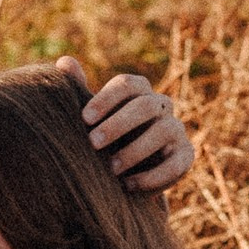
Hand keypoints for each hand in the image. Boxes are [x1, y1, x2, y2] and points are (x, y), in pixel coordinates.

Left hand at [57, 57, 195, 193]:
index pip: (127, 84)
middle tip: (93, 143)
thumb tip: (64, 62)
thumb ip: (79, 92)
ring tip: (111, 169)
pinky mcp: (185, 156)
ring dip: (135, 150)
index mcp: (139, 92)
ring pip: (164, 130)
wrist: (128, 173)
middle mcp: (161, 106)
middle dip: (118, 124)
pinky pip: (176, 163)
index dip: (106, 99)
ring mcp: (176, 129)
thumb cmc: (107, 138)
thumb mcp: (92, 119)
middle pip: (145, 105)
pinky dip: (153, 176)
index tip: (84, 118)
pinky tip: (129, 185)